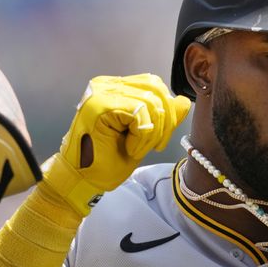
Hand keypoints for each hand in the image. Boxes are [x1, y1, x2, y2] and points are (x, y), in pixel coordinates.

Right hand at [42, 74, 190, 215]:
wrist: (83, 181)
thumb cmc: (109, 160)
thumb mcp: (145, 136)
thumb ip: (163, 117)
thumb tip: (184, 101)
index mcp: (116, 88)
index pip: (154, 85)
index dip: (167, 112)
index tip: (159, 140)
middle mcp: (106, 85)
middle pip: (156, 90)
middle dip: (165, 121)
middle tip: (155, 146)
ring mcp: (101, 93)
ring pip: (151, 102)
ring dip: (152, 133)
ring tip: (137, 149)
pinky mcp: (100, 106)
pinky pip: (140, 113)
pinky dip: (142, 136)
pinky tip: (130, 148)